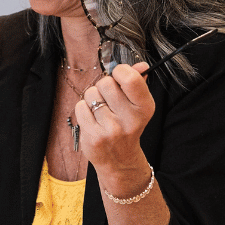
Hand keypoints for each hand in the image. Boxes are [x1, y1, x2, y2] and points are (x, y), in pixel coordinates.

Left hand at [76, 62, 154, 179]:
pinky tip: (92, 119)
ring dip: (92, 98)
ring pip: (91, 94)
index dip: (119, 72)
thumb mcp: (137, 106)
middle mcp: (130, 119)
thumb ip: (137, 83)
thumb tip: (141, 65)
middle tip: (108, 99)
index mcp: (144, 108)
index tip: (118, 76)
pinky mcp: (94, 136)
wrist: (119, 159)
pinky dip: (83, 109)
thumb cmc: (126, 126)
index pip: (130, 78)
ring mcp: (111, 129)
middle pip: (106, 83)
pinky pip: (80, 107)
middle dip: (103, 87)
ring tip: (100, 111)